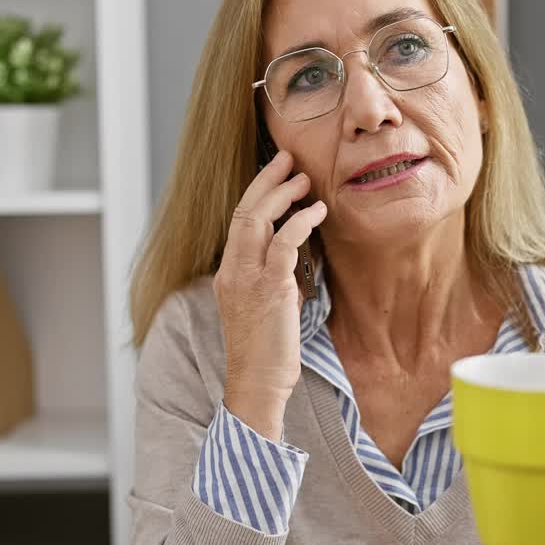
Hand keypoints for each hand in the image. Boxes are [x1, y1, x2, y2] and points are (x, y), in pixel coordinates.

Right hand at [214, 149, 326, 440]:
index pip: (238, 223)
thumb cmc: (266, 353)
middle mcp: (232, 272)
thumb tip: (295, 261)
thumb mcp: (265, 309)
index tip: (276, 174)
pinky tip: (317, 212)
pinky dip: (300, 222)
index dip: (256, 193)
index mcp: (227, 275)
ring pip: (257, 220)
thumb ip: (274, 281)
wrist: (257, 385)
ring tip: (305, 180)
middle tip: (288, 159)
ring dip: (283, 194)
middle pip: (244, 211)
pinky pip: (284, 243)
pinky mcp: (270, 289)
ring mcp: (248, 279)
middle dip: (266, 181)